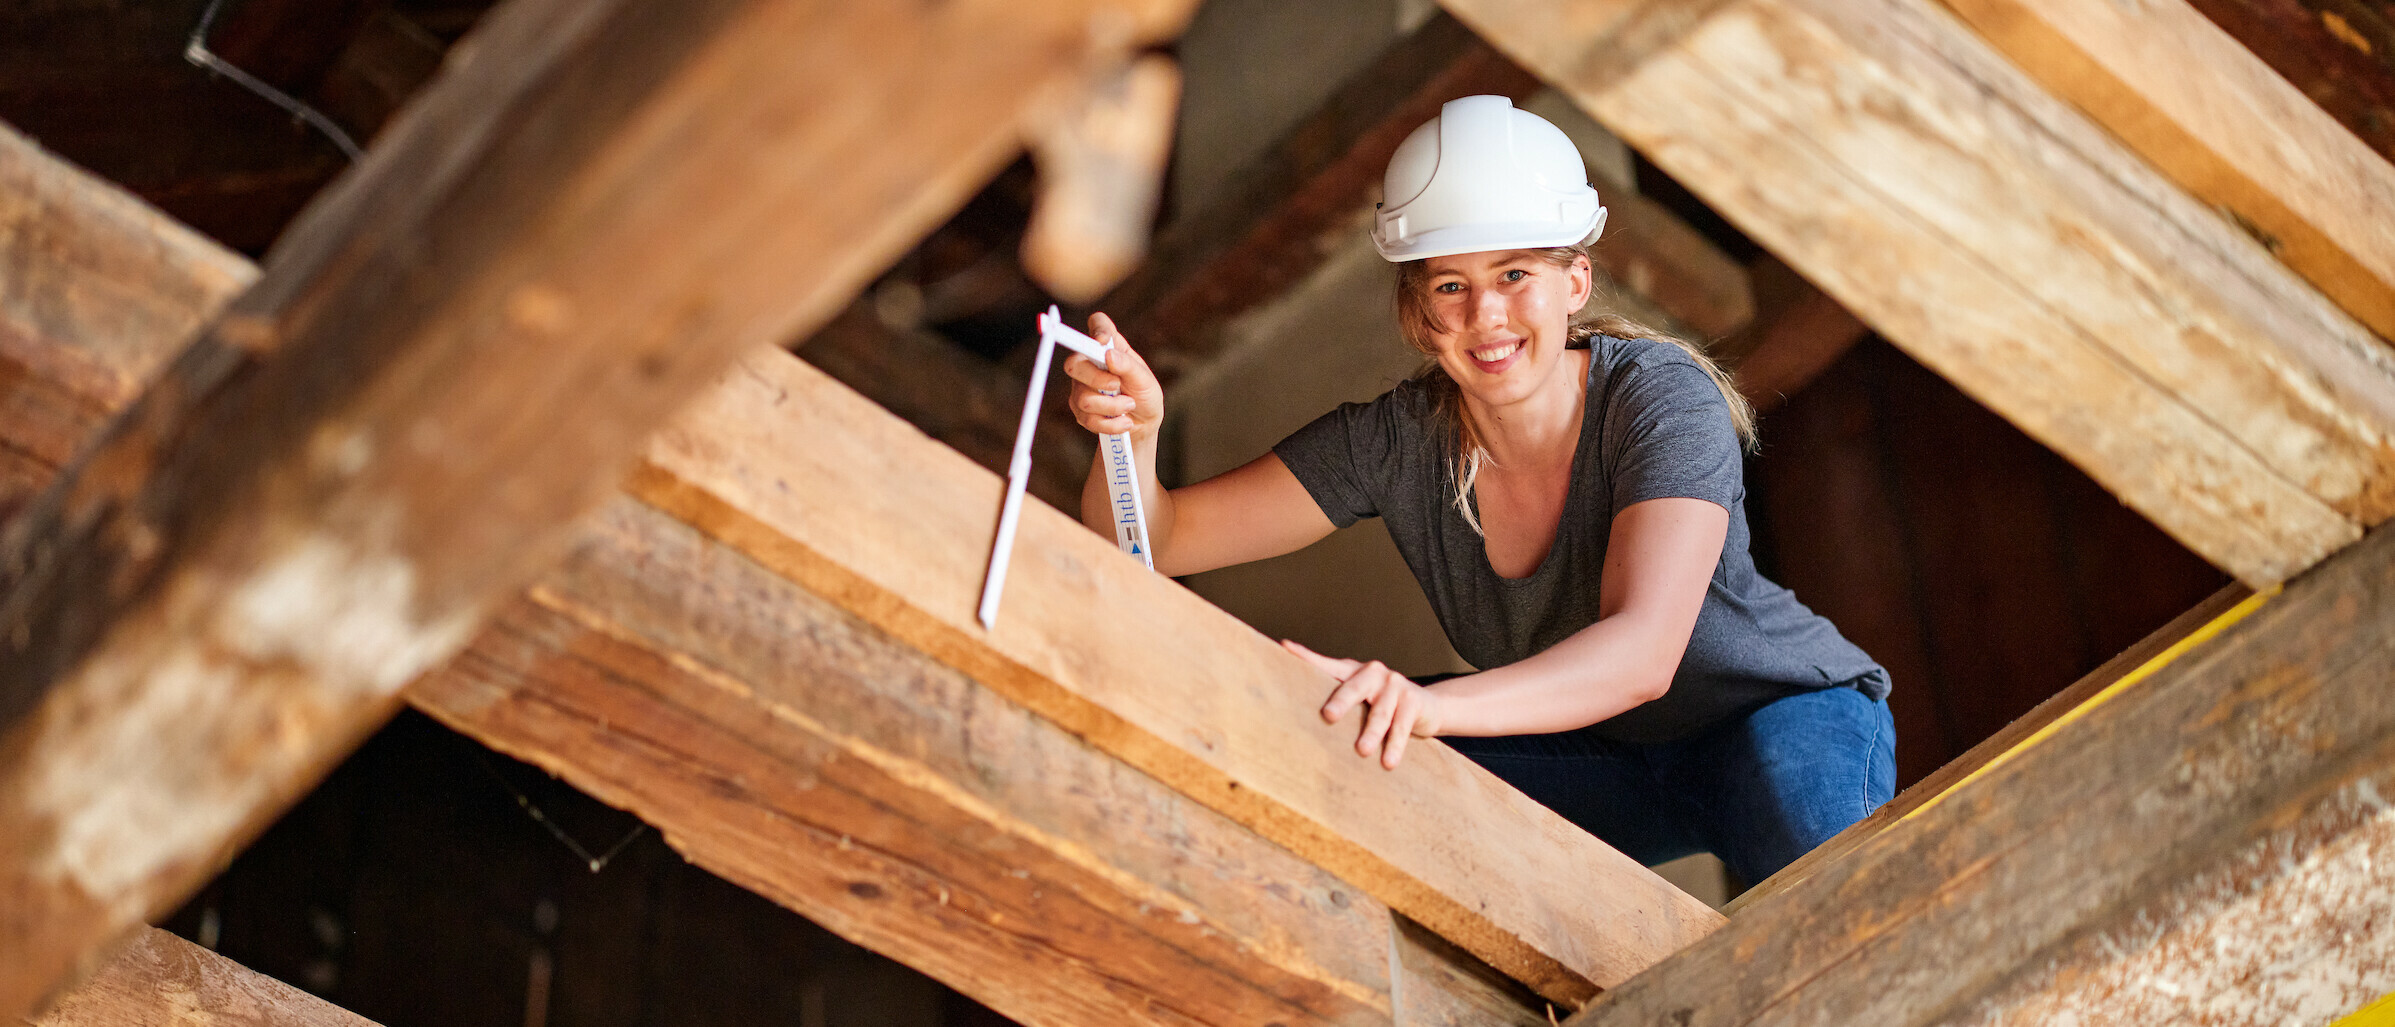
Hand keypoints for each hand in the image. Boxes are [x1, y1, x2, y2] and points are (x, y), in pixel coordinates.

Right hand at [1062, 312, 1163, 441]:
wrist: (1143, 424)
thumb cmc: (1145, 395)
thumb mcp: (1144, 380)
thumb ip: (1128, 366)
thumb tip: (1108, 354)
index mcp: (1110, 347)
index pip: (1097, 323)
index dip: (1096, 328)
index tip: (1103, 341)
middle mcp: (1090, 363)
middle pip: (1073, 364)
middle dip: (1096, 379)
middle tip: (1116, 385)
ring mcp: (1081, 386)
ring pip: (1083, 397)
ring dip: (1112, 407)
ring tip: (1129, 406)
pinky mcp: (1080, 409)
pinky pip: (1088, 418)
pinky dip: (1110, 423)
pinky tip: (1124, 422)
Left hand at [1282, 639, 1443, 769]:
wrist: (1428, 706)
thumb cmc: (1383, 705)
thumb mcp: (1361, 699)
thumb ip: (1337, 702)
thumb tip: (1298, 719)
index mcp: (1354, 672)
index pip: (1327, 664)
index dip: (1306, 656)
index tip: (1285, 647)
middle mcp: (1374, 673)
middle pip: (1353, 688)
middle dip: (1341, 702)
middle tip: (1329, 716)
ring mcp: (1395, 685)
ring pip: (1380, 713)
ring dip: (1372, 733)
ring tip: (1363, 751)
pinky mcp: (1413, 701)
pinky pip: (1401, 726)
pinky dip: (1394, 745)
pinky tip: (1388, 762)